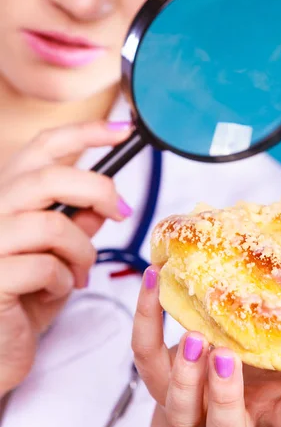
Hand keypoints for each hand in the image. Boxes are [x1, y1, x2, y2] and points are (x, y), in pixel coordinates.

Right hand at [0, 120, 132, 394]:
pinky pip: (44, 267)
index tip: (123, 129)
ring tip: (81, 273)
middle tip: (122, 212)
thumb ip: (77, 221)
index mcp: (8, 195)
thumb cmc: (25, 297)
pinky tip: (53, 292)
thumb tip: (105, 200)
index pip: (42, 147)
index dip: (84, 132)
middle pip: (49, 178)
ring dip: (81, 251)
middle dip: (98, 191)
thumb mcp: (59, 253)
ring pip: (52, 226)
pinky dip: (63, 281)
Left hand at [132, 267, 280, 426]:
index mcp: (266, 416)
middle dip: (225, 394)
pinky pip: (145, 351)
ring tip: (194, 336)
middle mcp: (225, 418)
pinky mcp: (157, 376)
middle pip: (225, 424)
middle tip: (227, 357)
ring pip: (180, 403)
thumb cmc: (256, 374)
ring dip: (185, 372)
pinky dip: (147, 316)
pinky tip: (155, 279)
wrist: (209, 388)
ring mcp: (186, 403)